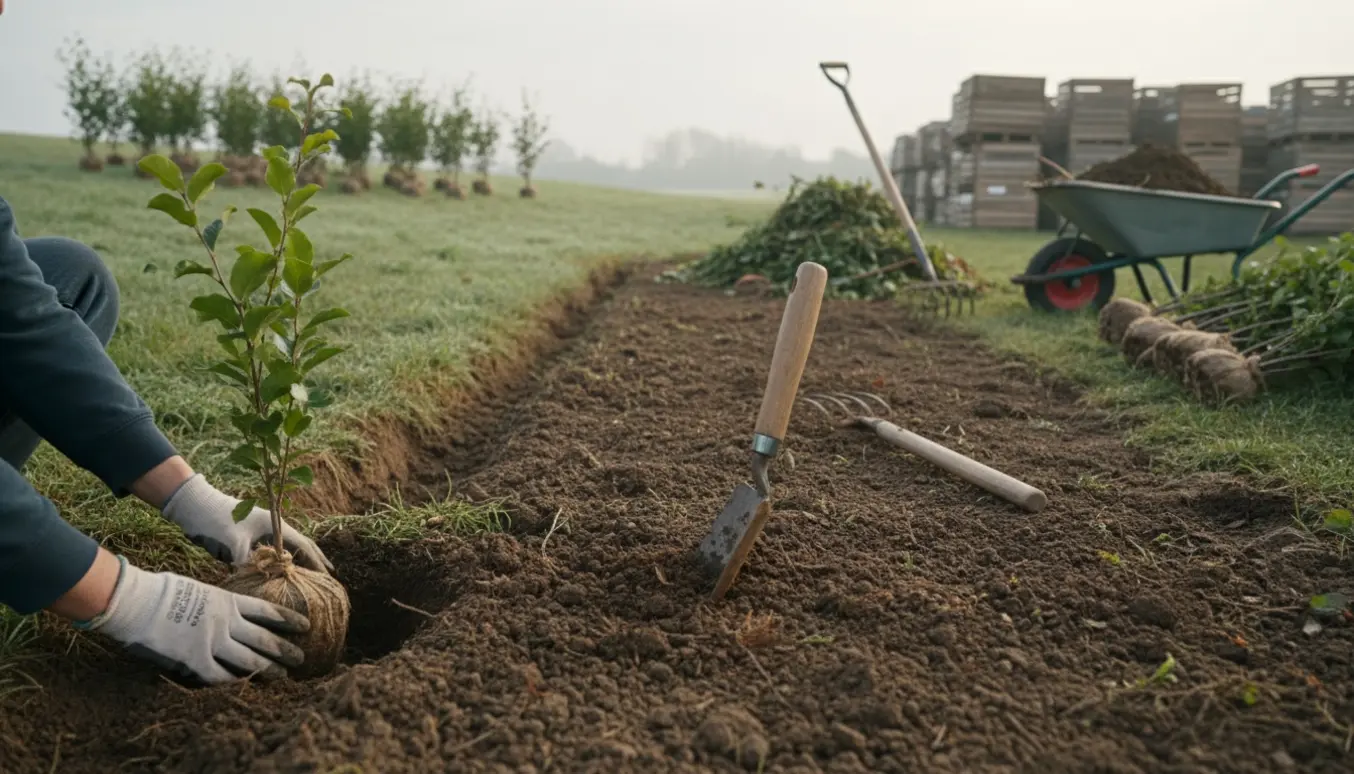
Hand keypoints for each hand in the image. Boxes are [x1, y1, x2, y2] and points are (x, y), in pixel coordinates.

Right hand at [80, 555, 308, 683]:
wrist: (139, 602)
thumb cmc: (164, 590)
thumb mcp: (200, 589)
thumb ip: (217, 602)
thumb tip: (228, 610)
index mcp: (228, 601)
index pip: (268, 610)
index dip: (288, 618)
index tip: (305, 624)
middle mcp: (226, 622)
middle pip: (264, 638)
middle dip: (285, 649)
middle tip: (302, 657)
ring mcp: (212, 641)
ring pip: (249, 659)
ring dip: (268, 668)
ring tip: (283, 675)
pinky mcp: (195, 659)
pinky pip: (220, 674)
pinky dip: (233, 681)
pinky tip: (244, 685)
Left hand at [161, 474, 333, 572]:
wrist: (195, 505)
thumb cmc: (215, 518)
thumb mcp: (232, 540)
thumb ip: (245, 559)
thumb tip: (253, 579)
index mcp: (274, 524)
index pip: (302, 545)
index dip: (316, 560)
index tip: (327, 575)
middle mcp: (272, 527)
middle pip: (301, 544)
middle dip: (316, 558)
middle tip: (330, 574)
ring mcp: (261, 531)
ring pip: (288, 548)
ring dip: (300, 560)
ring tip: (311, 576)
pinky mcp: (250, 537)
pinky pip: (272, 552)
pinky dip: (282, 561)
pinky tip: (282, 572)